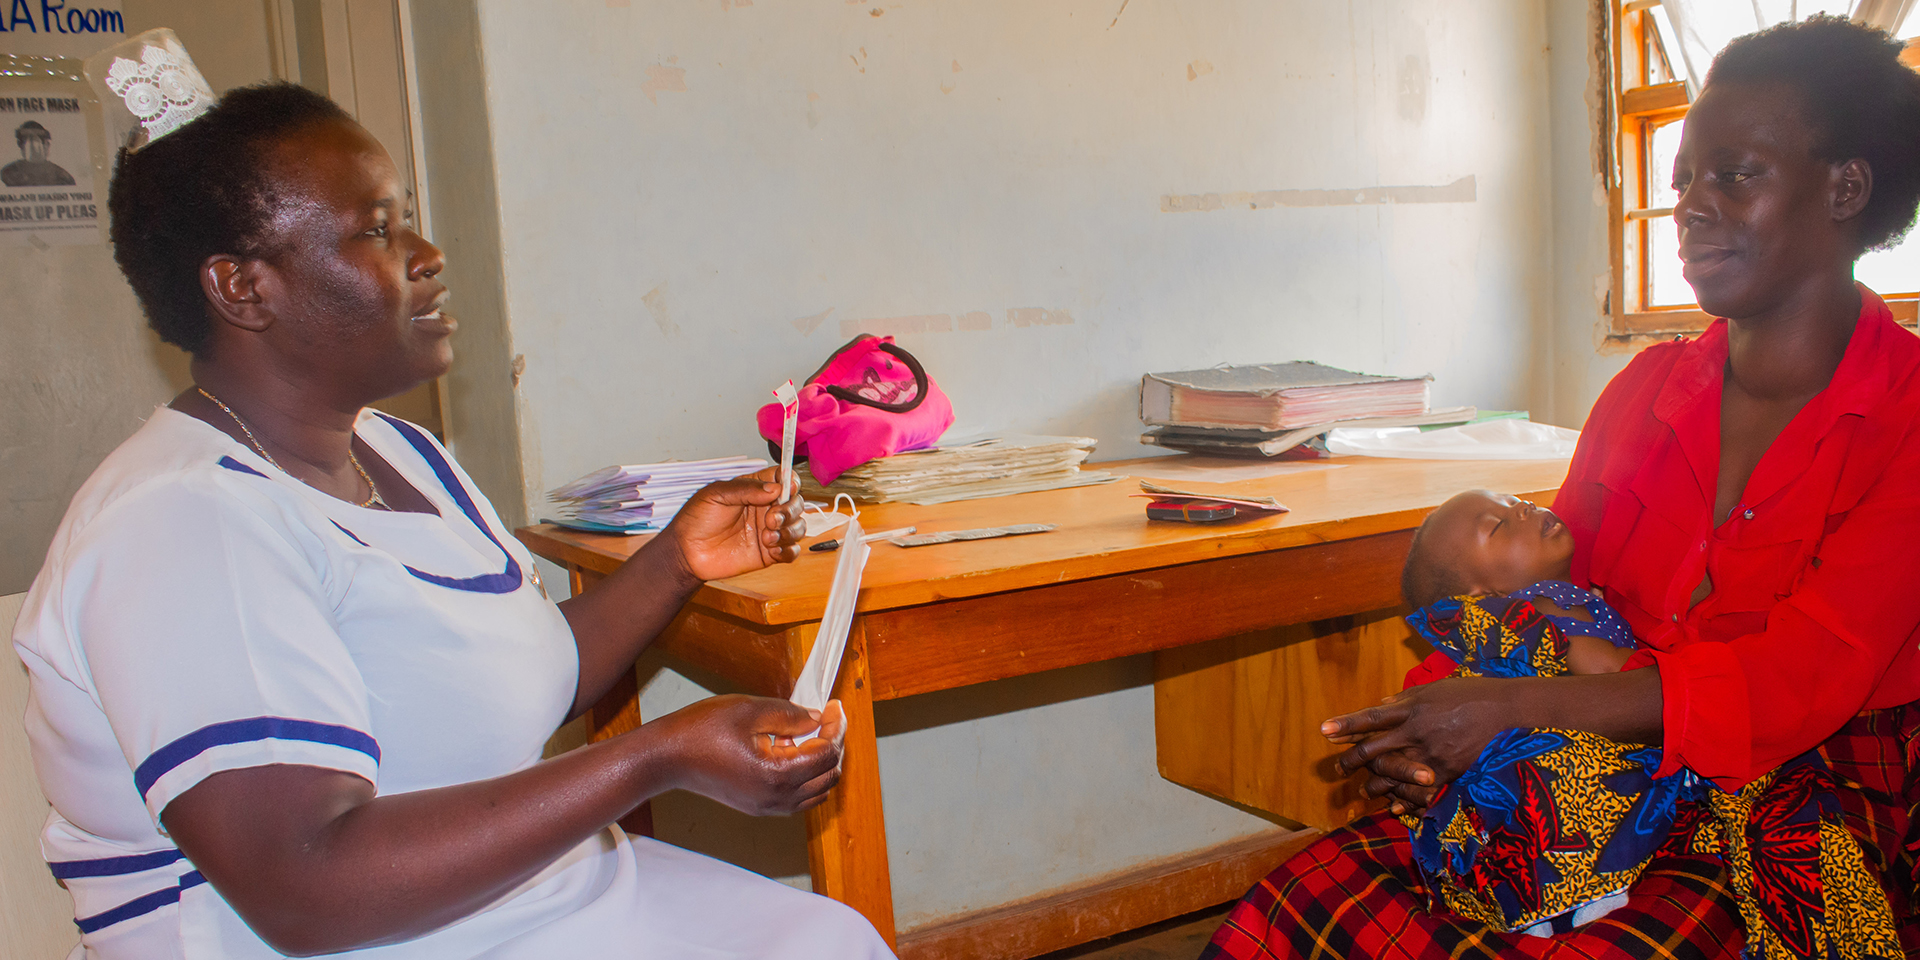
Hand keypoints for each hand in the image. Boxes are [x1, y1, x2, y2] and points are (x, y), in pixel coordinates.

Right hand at [652, 695, 844, 815]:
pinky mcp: (758, 806)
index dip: (837, 727)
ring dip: (821, 762)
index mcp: (777, 774)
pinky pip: (797, 797)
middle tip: (827, 717)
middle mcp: (776, 798)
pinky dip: (805, 775)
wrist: (666, 758)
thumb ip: (790, 715)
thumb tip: (817, 719)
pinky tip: (787, 750)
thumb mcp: (750, 710)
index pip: (827, 753)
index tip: (835, 707)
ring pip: (817, 790)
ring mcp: (767, 806)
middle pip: (828, 775)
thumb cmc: (701, 731)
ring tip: (805, 733)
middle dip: (833, 744)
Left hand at [662, 468, 805, 582]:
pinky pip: (792, 552)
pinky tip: (772, 549)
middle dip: (790, 510)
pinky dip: (789, 550)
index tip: (788, 488)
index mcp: (755, 490)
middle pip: (796, 503)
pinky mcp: (769, 554)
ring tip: (768, 537)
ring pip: (799, 527)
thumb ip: (746, 489)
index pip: (783, 479)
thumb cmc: (696, 519)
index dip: (791, 481)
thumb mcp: (717, 494)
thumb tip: (775, 488)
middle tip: (771, 518)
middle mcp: (766, 509)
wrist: (686, 552)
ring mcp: (769, 531)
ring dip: (790, 531)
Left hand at [1322, 677, 1523, 803]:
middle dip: (1352, 761)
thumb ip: (1403, 700)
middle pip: (1375, 750)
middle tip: (1337, 770)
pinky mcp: (1448, 772)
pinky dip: (1405, 800)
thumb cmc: (1467, 694)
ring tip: (1364, 791)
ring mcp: (1431, 755)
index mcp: (1411, 709)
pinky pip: (1419, 791)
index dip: (1346, 724)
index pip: (1371, 718)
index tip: (1324, 731)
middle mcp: (1416, 733)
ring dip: (1375, 785)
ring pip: (1392, 775)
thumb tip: (1381, 706)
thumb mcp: (1432, 689)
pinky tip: (1393, 805)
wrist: (1506, 712)